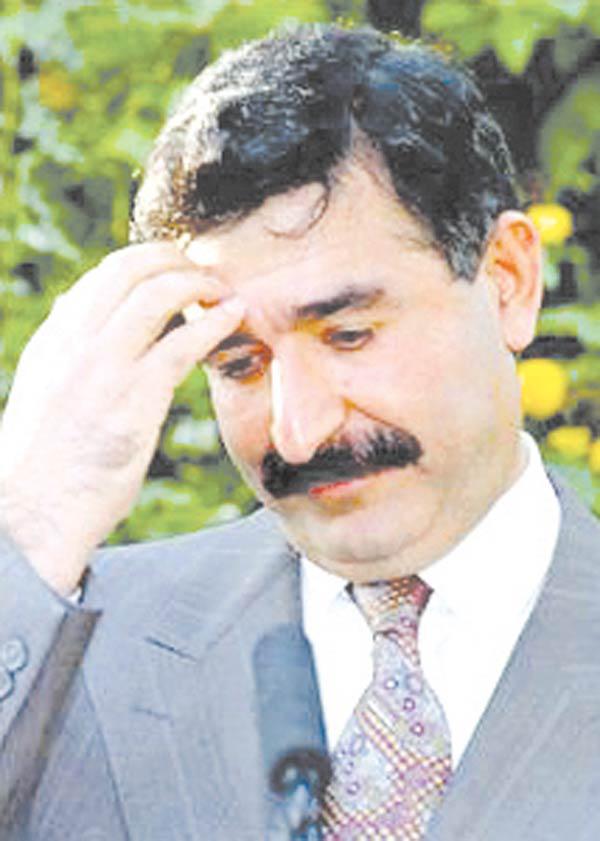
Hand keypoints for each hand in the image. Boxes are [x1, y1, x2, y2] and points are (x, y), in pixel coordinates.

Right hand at [0, 243, 245, 595]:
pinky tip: (236, 316)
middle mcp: (76, 341)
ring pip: (157, 292)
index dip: (149, 261)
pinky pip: (183, 342)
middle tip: (205, 272)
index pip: (105, 275)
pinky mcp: (136, 397)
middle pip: (131, 268)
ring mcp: (105, 365)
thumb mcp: (43, 387)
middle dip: (176, 259)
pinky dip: (216, 321)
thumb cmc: (44, 459)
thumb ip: (63, 346)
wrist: (33, 509)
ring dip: (199, 283)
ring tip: (224, 292)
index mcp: (56, 338)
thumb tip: (71, 304)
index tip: (177, 270)